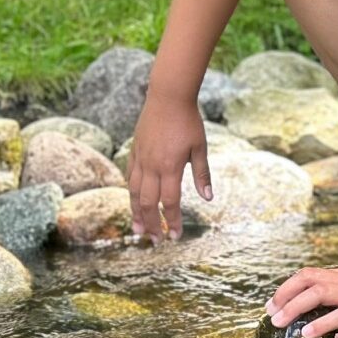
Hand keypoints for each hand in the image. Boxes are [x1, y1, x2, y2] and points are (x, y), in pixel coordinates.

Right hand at [127, 96, 211, 241]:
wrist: (168, 97)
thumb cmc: (188, 121)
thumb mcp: (200, 147)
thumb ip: (202, 174)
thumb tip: (208, 198)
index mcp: (170, 167)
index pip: (170, 202)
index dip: (173, 221)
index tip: (175, 236)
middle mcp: (152, 166)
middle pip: (148, 202)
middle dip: (152, 224)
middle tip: (156, 241)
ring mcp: (140, 158)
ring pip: (134, 192)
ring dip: (136, 213)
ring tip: (138, 230)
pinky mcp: (134, 151)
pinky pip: (130, 177)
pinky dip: (132, 193)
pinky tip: (134, 202)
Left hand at [267, 268, 337, 337]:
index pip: (308, 275)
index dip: (287, 288)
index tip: (274, 305)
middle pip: (307, 278)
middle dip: (285, 294)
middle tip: (272, 313)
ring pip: (318, 291)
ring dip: (295, 306)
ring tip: (281, 322)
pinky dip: (321, 323)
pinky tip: (309, 334)